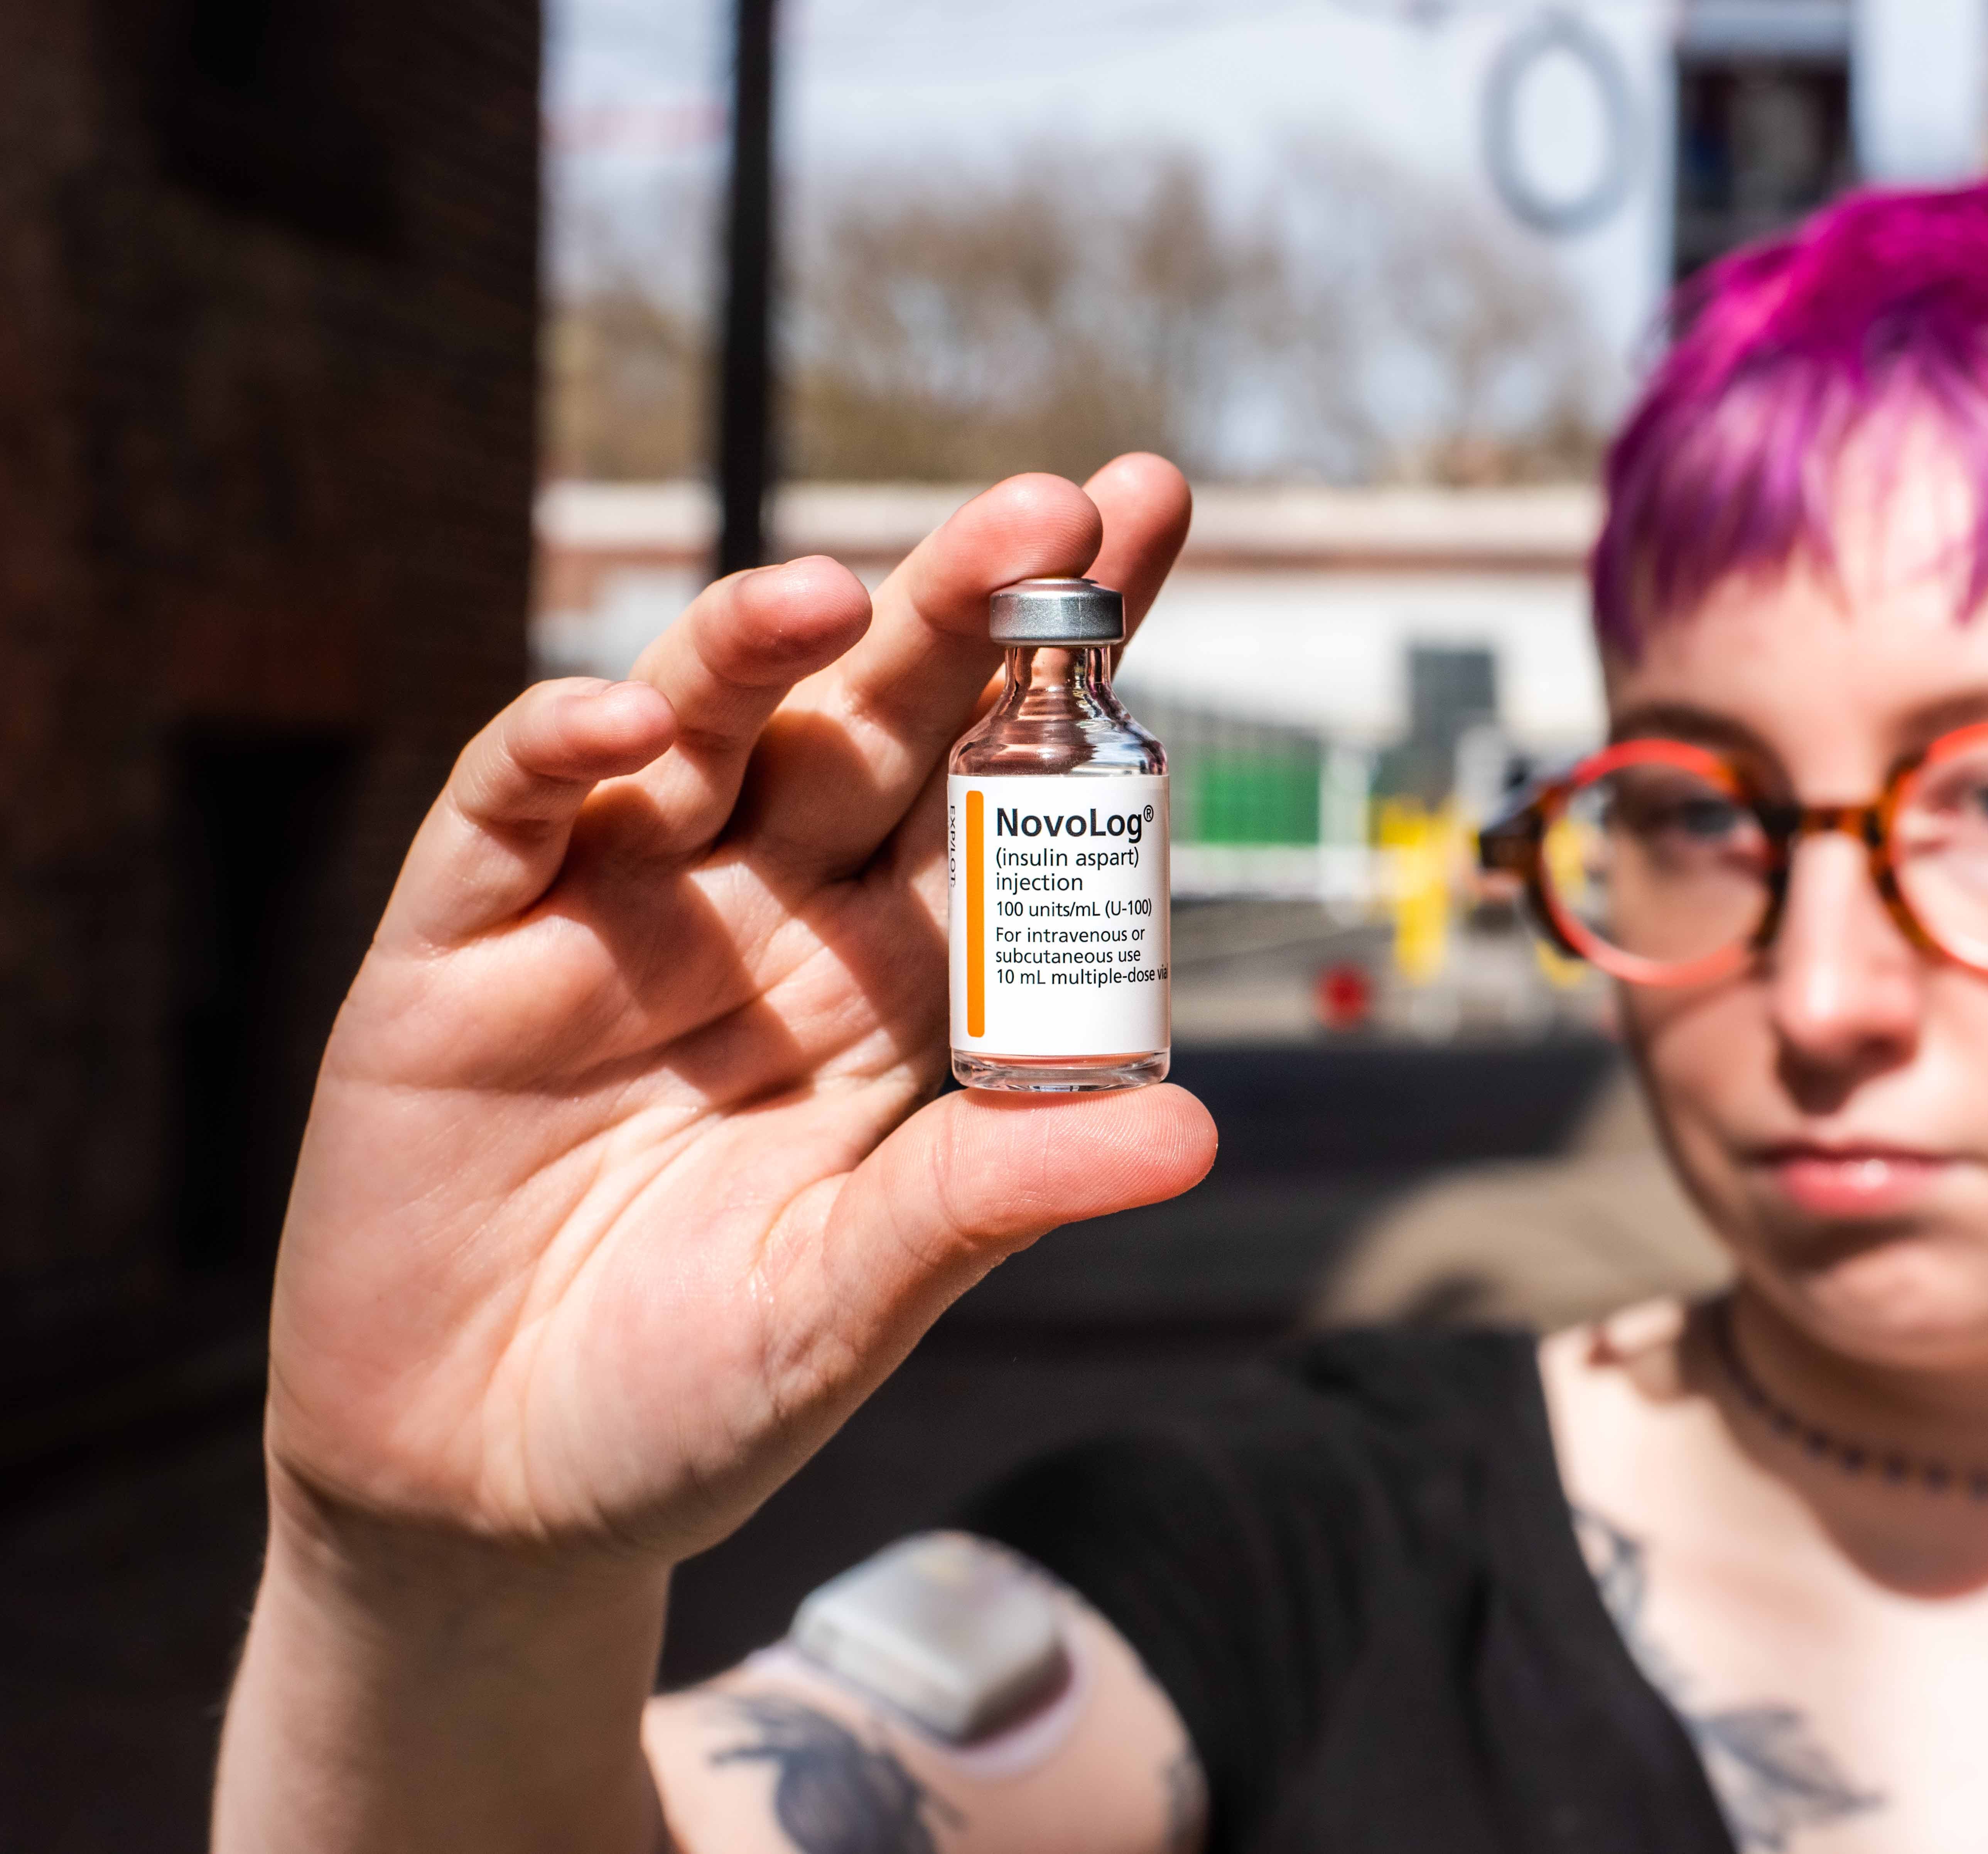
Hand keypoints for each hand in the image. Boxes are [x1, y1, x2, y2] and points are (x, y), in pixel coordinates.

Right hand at [262, 459, 1215, 1567]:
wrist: (493, 1500)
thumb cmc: (690, 1396)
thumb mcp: (854, 1302)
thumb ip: (995, 1193)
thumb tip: (1192, 1127)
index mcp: (883, 981)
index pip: (999, 790)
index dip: (1073, 666)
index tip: (1152, 528)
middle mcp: (761, 915)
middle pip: (873, 723)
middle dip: (960, 609)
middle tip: (1056, 507)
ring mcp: (610, 919)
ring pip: (698, 731)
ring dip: (760, 646)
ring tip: (837, 590)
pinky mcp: (458, 955)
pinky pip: (511, 815)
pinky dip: (559, 751)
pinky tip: (623, 718)